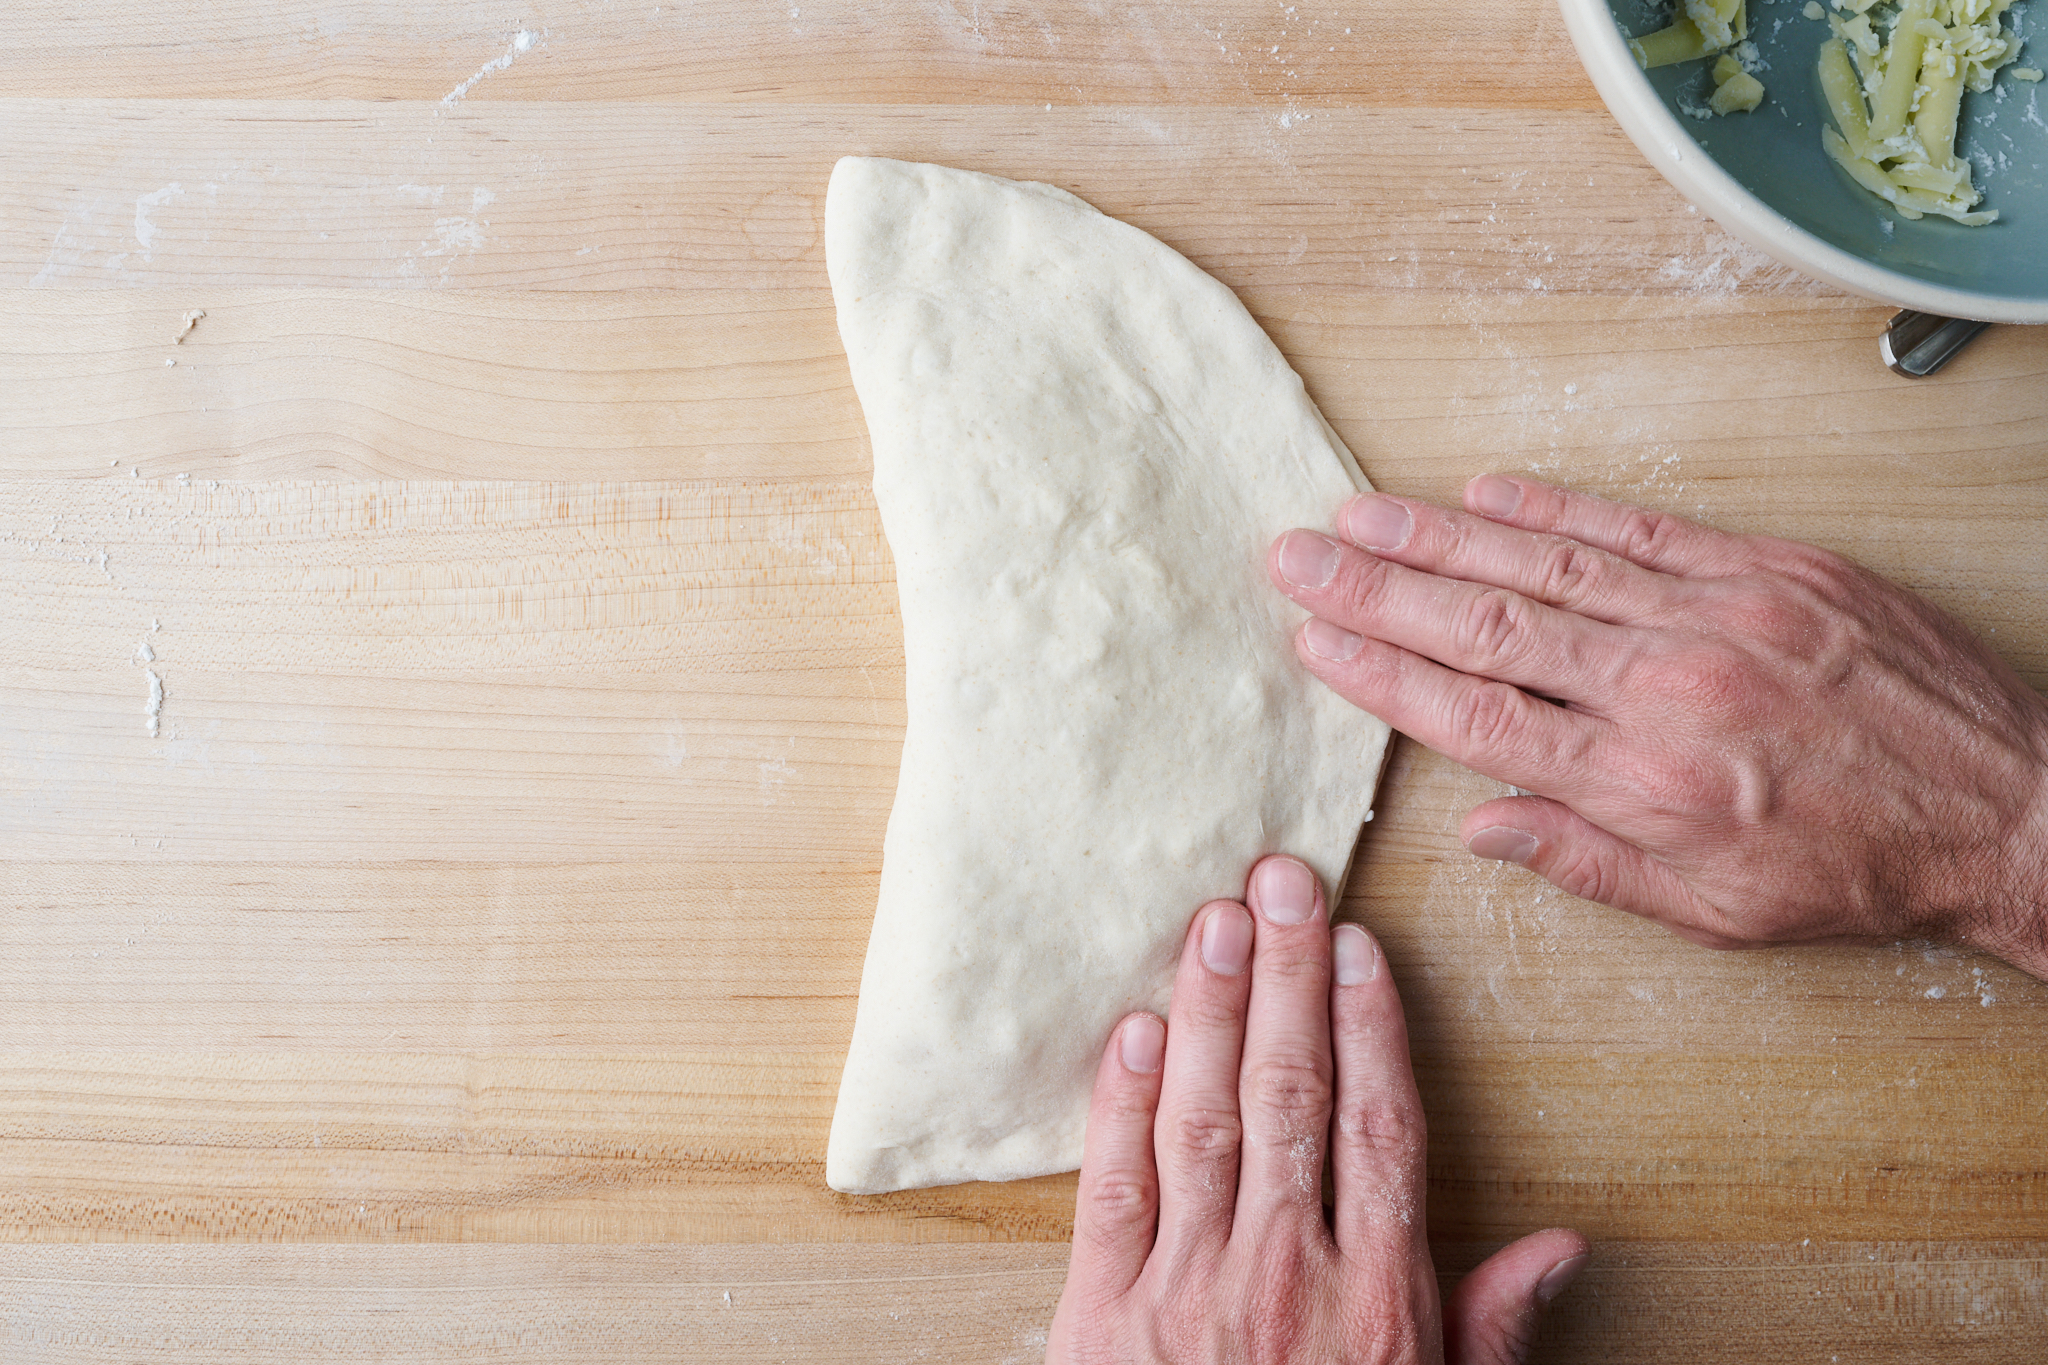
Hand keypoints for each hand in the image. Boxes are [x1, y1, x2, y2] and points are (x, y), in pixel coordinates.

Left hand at [1048, 855, 1587, 1363]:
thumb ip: (1490, 1328)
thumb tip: (1563, 1246)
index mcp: (1376, 1298)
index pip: (1379, 1127)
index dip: (1370, 1027)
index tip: (1356, 946)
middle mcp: (1286, 1273)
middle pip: (1293, 1095)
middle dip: (1287, 979)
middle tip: (1278, 880)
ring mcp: (1189, 1289)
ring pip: (1206, 1119)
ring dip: (1212, 1011)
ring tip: (1214, 921)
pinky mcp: (1103, 1316)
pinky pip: (1114, 1190)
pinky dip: (1123, 1104)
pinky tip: (1134, 1029)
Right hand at [1268, 476, 2047, 976]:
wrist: (2011, 809)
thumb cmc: (1859, 868)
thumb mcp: (1714, 912)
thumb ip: (1587, 859)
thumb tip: (1481, 824)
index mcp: (1643, 781)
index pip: (1474, 717)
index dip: (1382, 673)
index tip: (1314, 641)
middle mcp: (1666, 687)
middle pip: (1488, 625)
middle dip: (1378, 587)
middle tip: (1295, 555)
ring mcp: (1718, 615)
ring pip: (1549, 565)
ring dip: (1440, 535)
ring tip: (1358, 512)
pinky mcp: (1771, 569)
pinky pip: (1641, 528)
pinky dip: (1558, 506)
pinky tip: (1487, 489)